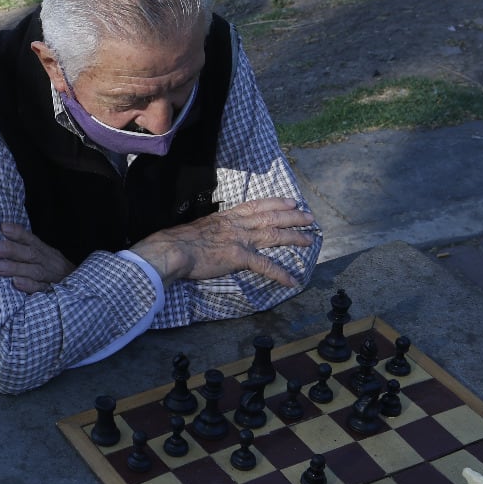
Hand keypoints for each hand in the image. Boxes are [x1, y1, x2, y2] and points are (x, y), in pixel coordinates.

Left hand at [0, 222, 75, 292]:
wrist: (83, 290)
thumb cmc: (56, 272)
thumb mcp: (46, 257)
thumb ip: (27, 251)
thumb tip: (2, 239)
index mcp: (46, 252)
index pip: (31, 240)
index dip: (18, 233)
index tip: (3, 227)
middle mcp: (50, 262)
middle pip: (31, 254)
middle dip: (12, 250)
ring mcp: (52, 277)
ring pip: (35, 271)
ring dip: (16, 268)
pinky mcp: (53, 293)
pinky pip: (41, 289)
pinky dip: (29, 285)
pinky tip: (16, 283)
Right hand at [129, 197, 315, 287]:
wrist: (172, 250)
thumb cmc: (179, 241)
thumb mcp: (200, 227)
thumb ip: (214, 229)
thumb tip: (217, 234)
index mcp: (227, 217)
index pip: (257, 205)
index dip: (277, 203)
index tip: (291, 202)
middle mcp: (237, 225)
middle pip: (270, 217)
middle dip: (293, 217)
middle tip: (310, 218)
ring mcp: (239, 239)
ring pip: (273, 235)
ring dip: (294, 237)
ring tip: (309, 240)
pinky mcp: (238, 257)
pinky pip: (264, 266)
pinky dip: (280, 274)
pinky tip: (292, 281)